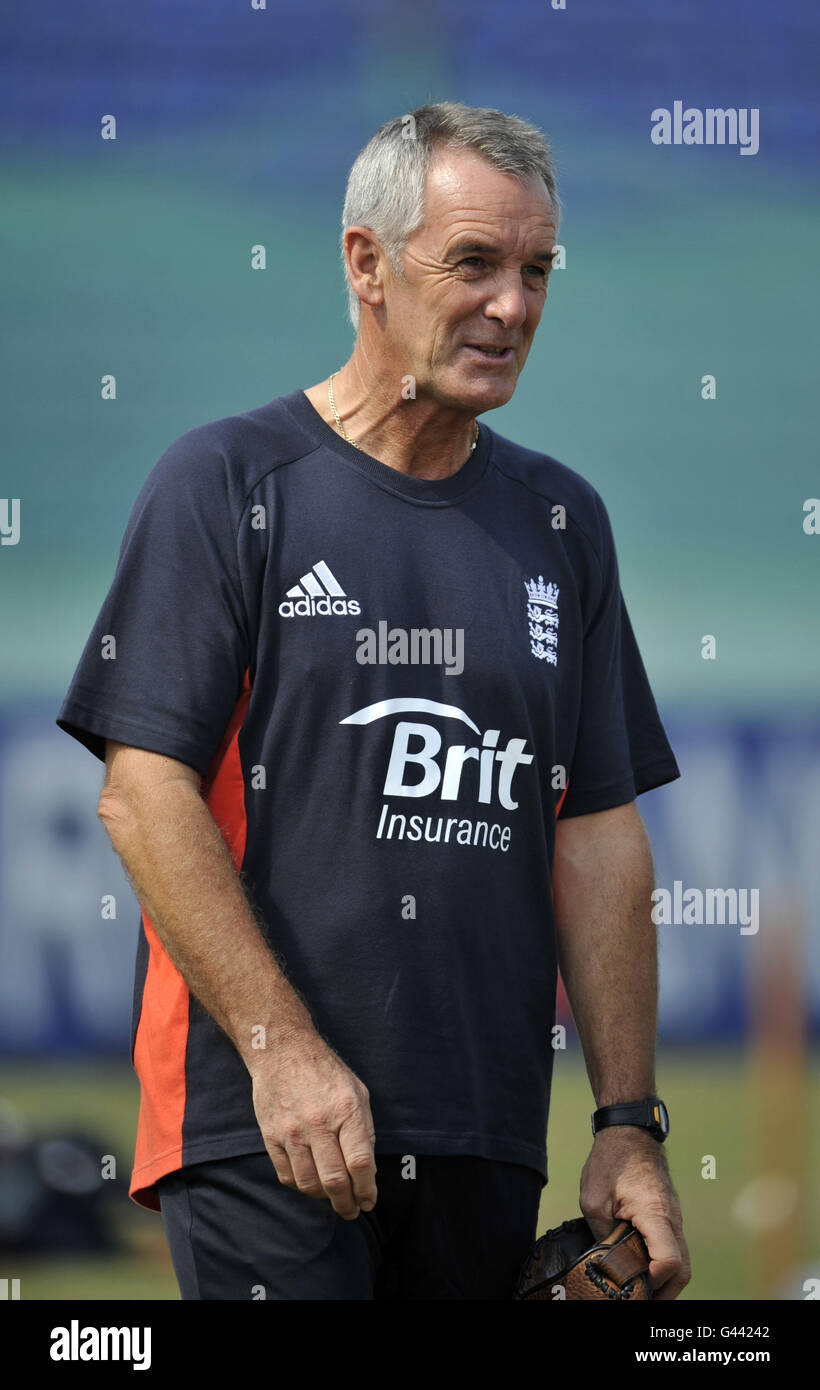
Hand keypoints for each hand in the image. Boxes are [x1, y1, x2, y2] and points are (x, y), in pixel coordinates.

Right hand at [250, 1032, 376, 1220]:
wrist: (283, 1051)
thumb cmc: (326, 1072)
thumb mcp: (357, 1092)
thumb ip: (364, 1130)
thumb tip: (366, 1171)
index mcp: (346, 1110)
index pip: (360, 1163)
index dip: (367, 1189)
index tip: (369, 1200)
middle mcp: (319, 1123)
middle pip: (335, 1180)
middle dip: (347, 1204)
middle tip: (352, 1211)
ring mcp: (292, 1131)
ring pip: (309, 1184)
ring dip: (324, 1199)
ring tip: (333, 1199)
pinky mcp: (272, 1136)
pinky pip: (286, 1176)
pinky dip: (301, 1187)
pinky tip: (311, 1184)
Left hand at [579, 1127, 690, 1298]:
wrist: (629, 1131)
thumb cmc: (610, 1160)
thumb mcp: (593, 1199)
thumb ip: (601, 1234)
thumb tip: (605, 1263)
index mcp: (654, 1213)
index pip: (669, 1260)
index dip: (653, 1279)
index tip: (634, 1284)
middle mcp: (672, 1218)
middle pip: (683, 1268)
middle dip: (665, 1290)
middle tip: (642, 1300)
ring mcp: (674, 1216)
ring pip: (682, 1259)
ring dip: (666, 1278)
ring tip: (642, 1290)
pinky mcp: (669, 1214)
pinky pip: (673, 1245)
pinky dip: (663, 1262)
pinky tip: (643, 1267)